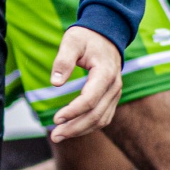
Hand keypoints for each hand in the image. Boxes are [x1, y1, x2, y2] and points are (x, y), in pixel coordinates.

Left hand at [48, 25, 122, 141]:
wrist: (106, 34)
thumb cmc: (86, 37)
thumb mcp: (72, 41)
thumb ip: (63, 60)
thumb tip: (55, 83)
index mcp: (105, 73)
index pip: (90, 99)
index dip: (73, 111)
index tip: (56, 118)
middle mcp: (114, 86)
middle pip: (96, 114)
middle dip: (74, 127)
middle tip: (54, 135)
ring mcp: (115, 93)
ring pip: (101, 119)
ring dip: (80, 130)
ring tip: (59, 136)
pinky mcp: (112, 97)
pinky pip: (103, 117)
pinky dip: (88, 126)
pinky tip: (72, 129)